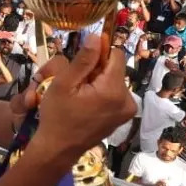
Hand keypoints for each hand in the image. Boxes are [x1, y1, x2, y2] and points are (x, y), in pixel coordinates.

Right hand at [27, 39, 135, 159]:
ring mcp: (127, 111)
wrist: (59, 148)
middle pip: (114, 69)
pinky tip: (86, 103)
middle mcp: (127, 100)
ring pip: (113, 80)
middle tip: (75, 83)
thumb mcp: (64, 84)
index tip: (82, 61)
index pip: (115, 55)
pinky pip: (114, 94)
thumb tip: (97, 36)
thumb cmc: (57, 116)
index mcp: (114, 90)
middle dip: (95, 70)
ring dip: (97, 81)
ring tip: (79, 94)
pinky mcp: (123, 117)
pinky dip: (101, 93)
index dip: (99, 52)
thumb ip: (83, 59)